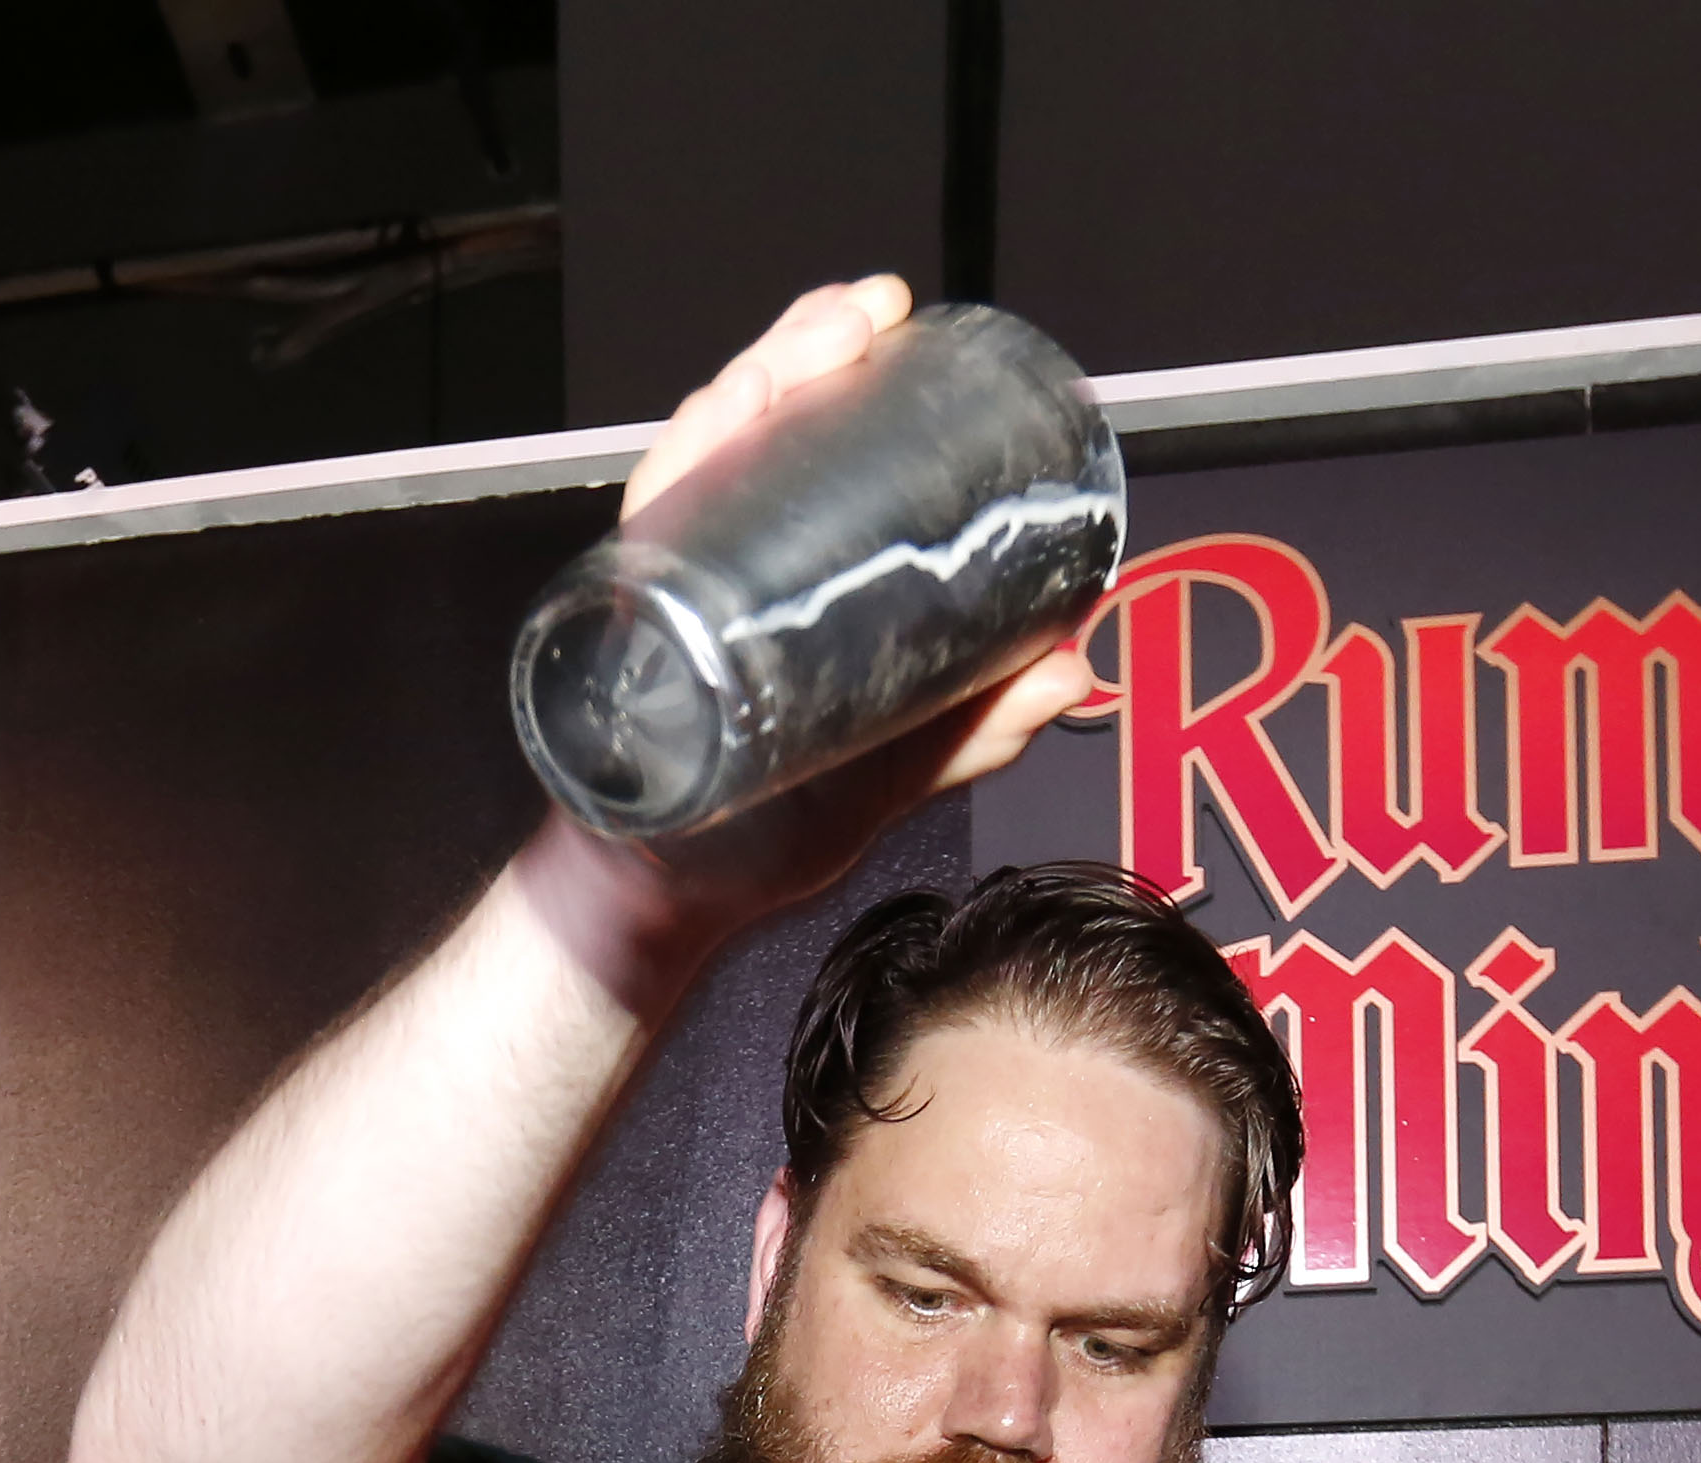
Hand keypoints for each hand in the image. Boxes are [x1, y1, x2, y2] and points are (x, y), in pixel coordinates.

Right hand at [518, 277, 1107, 983]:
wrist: (667, 909)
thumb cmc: (753, 838)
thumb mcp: (890, 773)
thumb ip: (975, 725)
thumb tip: (1073, 668)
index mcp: (761, 580)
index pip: (791, 445)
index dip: (830, 366)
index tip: (888, 321)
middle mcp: (705, 565)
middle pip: (745, 426)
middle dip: (802, 347)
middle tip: (867, 315)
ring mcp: (663, 589)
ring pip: (700, 452)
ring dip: (758, 380)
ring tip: (819, 342)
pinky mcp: (628, 627)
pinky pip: (651, 522)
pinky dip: (686, 464)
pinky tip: (727, 416)